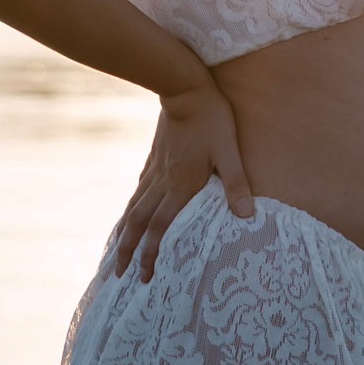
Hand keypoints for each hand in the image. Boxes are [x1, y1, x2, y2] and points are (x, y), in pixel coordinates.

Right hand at [112, 81, 254, 281]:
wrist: (185, 88)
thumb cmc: (211, 119)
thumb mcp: (228, 151)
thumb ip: (236, 183)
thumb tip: (247, 215)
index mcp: (180, 185)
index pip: (160, 228)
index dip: (150, 254)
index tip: (143, 276)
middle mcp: (163, 182)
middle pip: (139, 223)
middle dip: (128, 251)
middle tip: (119, 275)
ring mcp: (156, 169)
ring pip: (134, 207)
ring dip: (124, 232)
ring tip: (116, 251)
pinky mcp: (155, 157)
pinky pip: (139, 188)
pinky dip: (131, 206)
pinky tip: (130, 212)